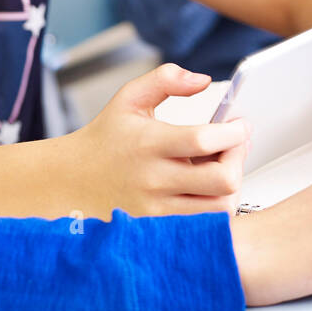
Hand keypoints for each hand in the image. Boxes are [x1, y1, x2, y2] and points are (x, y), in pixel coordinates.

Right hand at [68, 63, 248, 215]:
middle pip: (222, 180)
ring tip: (220, 169)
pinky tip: (205, 191)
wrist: (71, 181)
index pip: (204, 140)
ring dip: (230, 188)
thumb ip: (166, 80)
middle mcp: (154, 180)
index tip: (240, 125)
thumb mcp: (129, 98)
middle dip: (239, 160)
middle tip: (235, 147)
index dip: (234, 132)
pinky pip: (203, 228)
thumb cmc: (106, 138)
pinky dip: (214, 210)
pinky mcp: (159, 231)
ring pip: (218, 209)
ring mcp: (157, 210)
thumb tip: (203, 79)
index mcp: (150, 144)